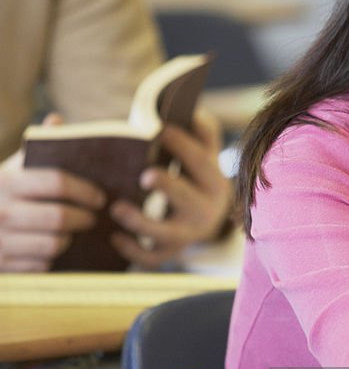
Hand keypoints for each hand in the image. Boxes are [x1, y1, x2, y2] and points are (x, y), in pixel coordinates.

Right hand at [0, 116, 104, 271]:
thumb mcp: (10, 170)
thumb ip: (34, 149)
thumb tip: (55, 121)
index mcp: (6, 180)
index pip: (56, 182)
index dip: (84, 190)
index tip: (99, 198)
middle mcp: (0, 210)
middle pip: (59, 217)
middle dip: (83, 218)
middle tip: (93, 218)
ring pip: (53, 244)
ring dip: (69, 240)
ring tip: (73, 234)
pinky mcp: (2, 266)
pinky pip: (41, 266)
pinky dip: (51, 259)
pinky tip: (52, 250)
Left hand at [109, 110, 234, 267]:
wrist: (204, 215)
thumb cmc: (194, 174)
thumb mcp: (204, 152)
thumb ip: (202, 129)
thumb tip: (191, 111)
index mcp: (214, 180)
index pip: (201, 161)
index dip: (182, 146)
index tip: (161, 130)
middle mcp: (206, 210)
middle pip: (188, 199)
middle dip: (168, 187)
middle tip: (146, 176)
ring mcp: (189, 233)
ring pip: (167, 234)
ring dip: (142, 222)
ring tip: (117, 209)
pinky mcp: (171, 251)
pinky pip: (152, 257)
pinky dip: (133, 251)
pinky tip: (114, 237)